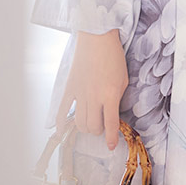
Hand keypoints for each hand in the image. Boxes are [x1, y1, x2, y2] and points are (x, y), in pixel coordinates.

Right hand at [55, 28, 128, 150]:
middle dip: (98, 131)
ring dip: (85, 128)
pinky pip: (62, 111)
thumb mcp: (123, 79)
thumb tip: (111, 113)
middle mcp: (94, 97)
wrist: (97, 38)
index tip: (111, 146)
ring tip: (90, 124)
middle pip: (92, 127)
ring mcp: (80, 93)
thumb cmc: (113, 57)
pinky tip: (62, 131)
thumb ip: (118, 98)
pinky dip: (61, 124)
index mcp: (110, 95)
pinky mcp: (70, 88)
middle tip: (102, 126)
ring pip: (79, 123)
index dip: (111, 138)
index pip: (110, 124)